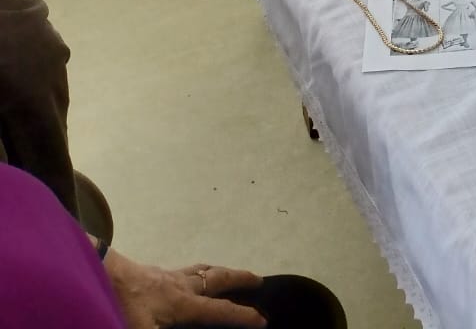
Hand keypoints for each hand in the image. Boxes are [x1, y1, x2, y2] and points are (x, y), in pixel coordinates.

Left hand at [105, 253, 264, 327]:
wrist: (97, 272)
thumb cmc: (121, 306)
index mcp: (183, 304)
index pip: (220, 311)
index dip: (243, 317)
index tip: (264, 320)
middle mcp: (180, 286)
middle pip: (217, 278)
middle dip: (239, 279)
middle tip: (259, 279)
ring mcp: (167, 276)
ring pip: (202, 270)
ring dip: (221, 271)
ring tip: (229, 274)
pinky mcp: (153, 273)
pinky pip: (186, 270)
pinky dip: (199, 271)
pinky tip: (189, 276)